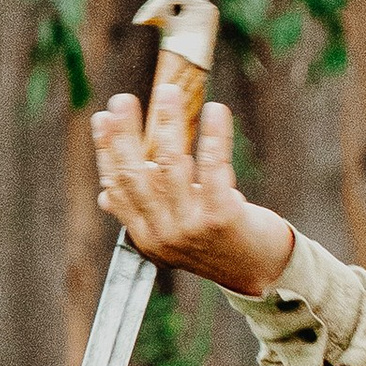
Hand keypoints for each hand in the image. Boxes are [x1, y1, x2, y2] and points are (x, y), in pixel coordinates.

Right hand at [89, 76, 294, 298]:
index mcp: (146, 236)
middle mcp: (163, 233)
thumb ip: (144, 214)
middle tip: (122, 99)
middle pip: (136, 175)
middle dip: (126, 134)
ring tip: (168, 93)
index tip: (103, 118)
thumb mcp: (174, 235)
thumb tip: (105, 194)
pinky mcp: (222, 217)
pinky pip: (213, 166)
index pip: (117, 188)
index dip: (107, 151)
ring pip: (171, 165)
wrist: (263, 273)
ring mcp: (191, 226)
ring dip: (169, 124)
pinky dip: (214, 134)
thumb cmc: (218, 243)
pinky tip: (216, 110)